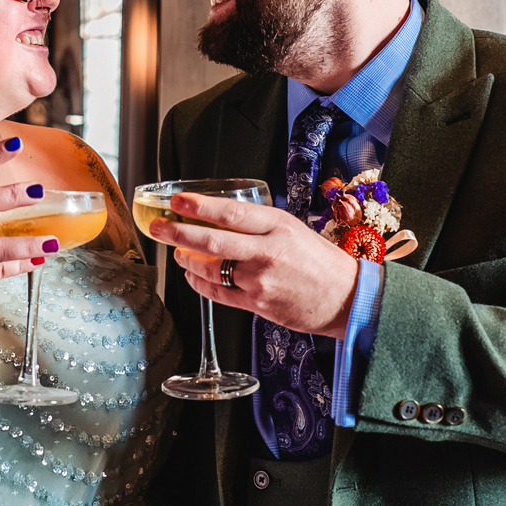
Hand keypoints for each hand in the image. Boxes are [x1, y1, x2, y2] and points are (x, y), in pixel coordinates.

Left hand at [150, 192, 361, 336]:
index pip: (231, 212)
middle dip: (178, 233)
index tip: (178, 201)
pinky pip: (218, 293)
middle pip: (212, 241)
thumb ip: (260, 224)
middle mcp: (267, 252)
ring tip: (177, 252)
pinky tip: (192, 275)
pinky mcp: (258, 304)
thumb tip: (222, 217)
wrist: (347, 298)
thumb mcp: (294, 229)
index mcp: (278, 226)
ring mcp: (261, 281)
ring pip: (211, 269)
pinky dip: (200, 283)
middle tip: (159, 226)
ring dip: (187, 260)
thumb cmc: (322, 262)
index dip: (199, 206)